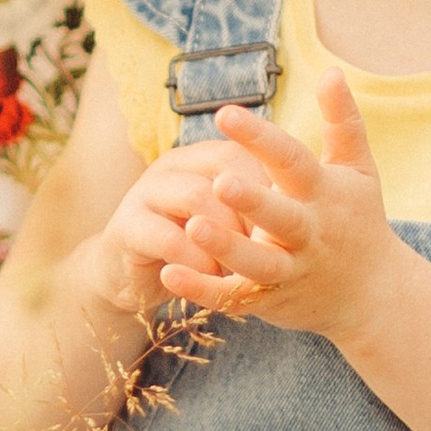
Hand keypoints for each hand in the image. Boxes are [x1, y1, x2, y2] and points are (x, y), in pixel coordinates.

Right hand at [75, 134, 273, 322]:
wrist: (129, 275)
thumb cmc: (190, 245)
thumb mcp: (224, 220)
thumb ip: (254, 208)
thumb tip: (303, 214)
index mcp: (202, 156)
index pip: (244, 153)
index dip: (270, 188)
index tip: (291, 222)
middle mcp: (174, 166)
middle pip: (225, 170)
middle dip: (253, 213)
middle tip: (270, 246)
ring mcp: (147, 193)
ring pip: (197, 197)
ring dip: (226, 238)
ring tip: (238, 265)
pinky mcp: (127, 227)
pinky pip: (170, 239)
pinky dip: (198, 262)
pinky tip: (210, 278)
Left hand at [157, 78, 392, 337]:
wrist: (374, 296)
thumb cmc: (359, 220)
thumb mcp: (359, 170)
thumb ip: (343, 121)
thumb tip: (331, 70)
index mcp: (324, 194)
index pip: (293, 162)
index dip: (261, 139)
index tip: (226, 113)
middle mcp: (309, 233)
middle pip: (281, 217)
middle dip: (252, 201)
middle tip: (220, 180)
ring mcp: (290, 269)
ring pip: (257, 262)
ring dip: (225, 247)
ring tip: (192, 225)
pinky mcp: (270, 299)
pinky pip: (234, 297)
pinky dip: (202, 289)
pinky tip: (168, 273)